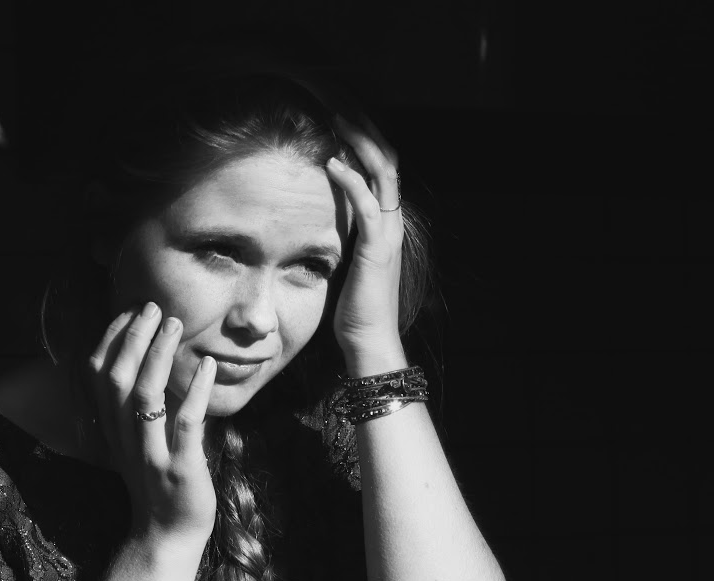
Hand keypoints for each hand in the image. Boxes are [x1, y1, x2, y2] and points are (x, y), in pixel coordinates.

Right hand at [87, 302, 218, 547]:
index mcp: (113, 430)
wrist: (166, 538)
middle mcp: (125, 439)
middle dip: (133, 337)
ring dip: (159, 355)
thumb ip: (139, 409)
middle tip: (154, 307)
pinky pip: (185, 425)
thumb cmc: (159, 486)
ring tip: (176, 325)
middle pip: (117, 377)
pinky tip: (208, 367)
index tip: (130, 311)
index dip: (111, 339)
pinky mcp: (181, 470)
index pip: (99, 375)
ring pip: (144, 396)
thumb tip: (153, 364)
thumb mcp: (139, 443)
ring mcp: (152, 455)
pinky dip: (196, 392)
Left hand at [324, 114, 406, 369]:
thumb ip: (343, 237)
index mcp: (386, 223)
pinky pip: (367, 204)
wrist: (370, 340)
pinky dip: (351, 180)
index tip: (341, 118)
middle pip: (387, 159)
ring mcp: (388, 232)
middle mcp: (392, 222)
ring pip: (383, 172)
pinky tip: (332, 163)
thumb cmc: (354, 308)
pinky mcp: (376, 247)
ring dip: (360, 143)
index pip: (382, 169)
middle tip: (339, 106)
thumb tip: (321, 221)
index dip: (366, 140)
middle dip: (365, 129)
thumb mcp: (349, 262)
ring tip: (337, 120)